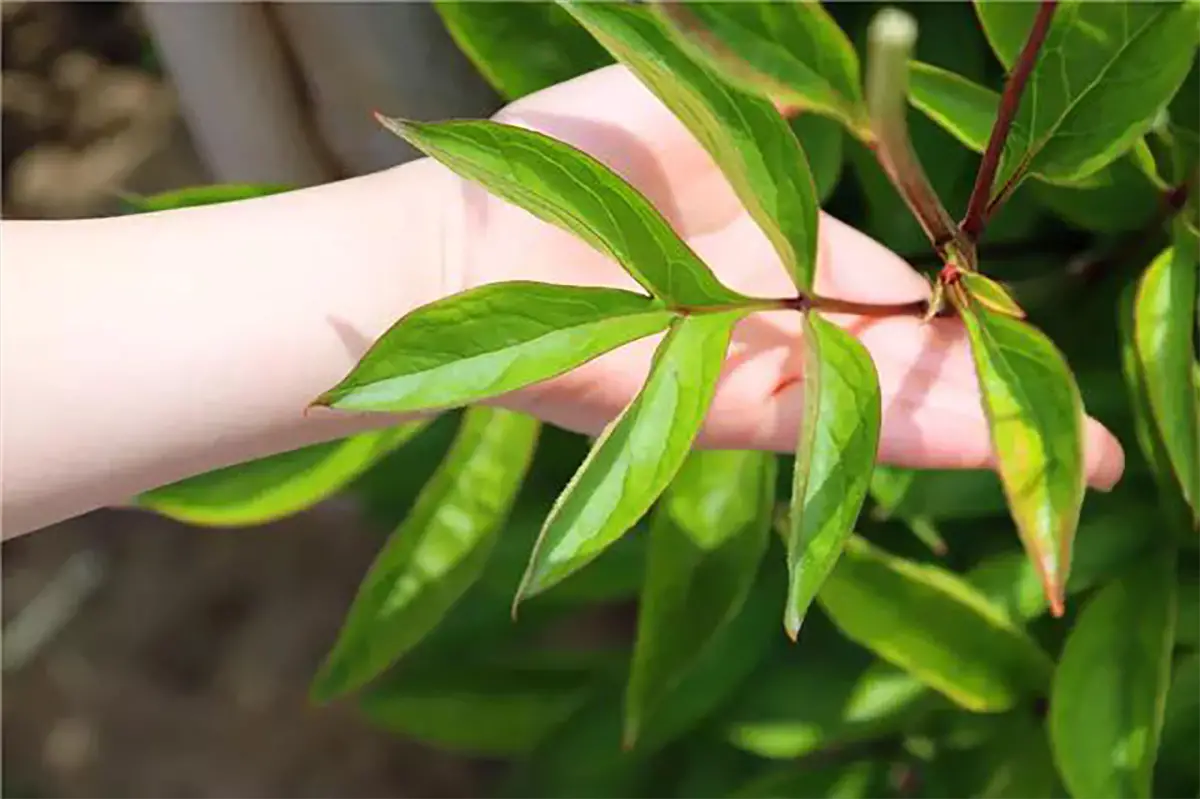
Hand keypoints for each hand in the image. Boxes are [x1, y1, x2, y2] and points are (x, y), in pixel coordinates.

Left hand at [446, 64, 1123, 488]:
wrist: (472, 226)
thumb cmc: (567, 153)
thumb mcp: (706, 97)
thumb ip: (790, 97)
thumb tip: (856, 77)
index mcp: (778, 248)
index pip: (895, 292)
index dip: (966, 318)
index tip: (1029, 333)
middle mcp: (776, 326)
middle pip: (906, 369)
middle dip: (1000, 402)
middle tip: (1094, 452)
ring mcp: (753, 377)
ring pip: (888, 412)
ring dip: (987, 436)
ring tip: (1084, 468)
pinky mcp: (721, 417)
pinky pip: (839, 430)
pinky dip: (919, 440)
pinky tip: (1007, 452)